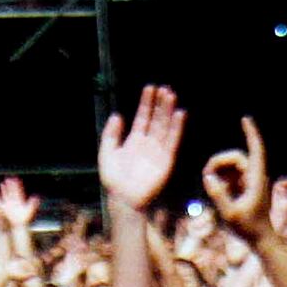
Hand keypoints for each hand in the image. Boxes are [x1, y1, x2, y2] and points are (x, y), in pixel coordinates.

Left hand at [95, 82, 186, 211]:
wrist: (123, 198)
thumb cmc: (113, 179)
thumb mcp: (107, 152)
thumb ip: (111, 134)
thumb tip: (117, 115)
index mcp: (134, 140)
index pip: (143, 117)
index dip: (146, 103)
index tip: (150, 88)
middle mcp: (148, 143)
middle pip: (156, 119)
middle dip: (160, 104)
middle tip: (165, 88)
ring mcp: (158, 151)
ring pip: (165, 127)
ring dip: (169, 112)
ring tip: (171, 95)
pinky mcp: (166, 160)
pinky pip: (172, 141)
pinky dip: (176, 128)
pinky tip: (179, 114)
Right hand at [199, 118, 276, 240]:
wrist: (261, 240)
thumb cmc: (248, 229)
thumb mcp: (230, 215)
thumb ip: (219, 196)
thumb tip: (209, 177)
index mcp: (256, 180)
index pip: (255, 151)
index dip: (251, 134)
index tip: (245, 119)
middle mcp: (255, 177)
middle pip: (237, 158)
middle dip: (220, 162)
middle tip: (206, 175)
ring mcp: (250, 182)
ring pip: (233, 166)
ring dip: (219, 170)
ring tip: (210, 183)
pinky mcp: (246, 188)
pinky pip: (231, 176)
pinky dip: (222, 179)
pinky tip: (216, 189)